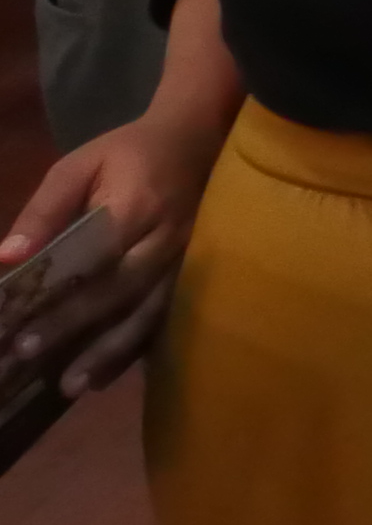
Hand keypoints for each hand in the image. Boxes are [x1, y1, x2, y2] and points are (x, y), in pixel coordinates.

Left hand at [0, 122, 213, 408]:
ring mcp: (189, 259)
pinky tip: (110, 374)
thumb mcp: (78, 165)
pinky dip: (139, 347)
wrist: (199, 138)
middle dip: (78, 329)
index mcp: (138, 205)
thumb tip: (7, 258)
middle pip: (123, 291)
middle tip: (32, 359)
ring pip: (152, 312)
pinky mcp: (197, 272)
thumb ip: (44, 209)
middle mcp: (169, 237)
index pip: (96, 257)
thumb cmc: (128, 153)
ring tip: (75, 385)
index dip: (60, 296)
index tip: (20, 332)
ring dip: (112, 351)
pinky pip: (169, 316)